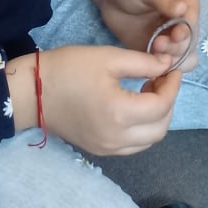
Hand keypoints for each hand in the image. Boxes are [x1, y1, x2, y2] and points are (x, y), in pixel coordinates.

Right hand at [5, 44, 179, 157]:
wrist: (35, 91)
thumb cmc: (71, 68)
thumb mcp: (109, 57)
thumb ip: (143, 63)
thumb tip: (168, 65)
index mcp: (120, 113)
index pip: (161, 106)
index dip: (172, 85)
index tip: (171, 67)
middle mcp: (117, 138)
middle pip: (160, 129)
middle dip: (168, 102)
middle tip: (162, 78)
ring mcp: (108, 148)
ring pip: (148, 141)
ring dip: (157, 117)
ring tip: (150, 90)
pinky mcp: (99, 150)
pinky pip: (133, 146)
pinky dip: (142, 128)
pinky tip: (135, 105)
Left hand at [72, 0, 200, 63]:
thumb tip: (183, 9)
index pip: (192, 18)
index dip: (187, 29)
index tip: (176, 35)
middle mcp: (181, 19)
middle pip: (189, 40)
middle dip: (177, 46)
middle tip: (158, 44)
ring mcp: (169, 35)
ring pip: (181, 55)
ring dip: (172, 59)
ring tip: (153, 52)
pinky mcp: (156, 49)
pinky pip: (165, 63)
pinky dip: (162, 68)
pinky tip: (151, 66)